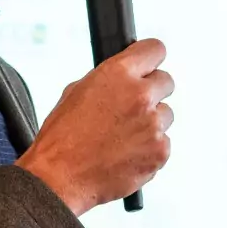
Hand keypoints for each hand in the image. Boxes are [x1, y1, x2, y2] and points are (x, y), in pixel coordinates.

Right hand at [15, 39, 174, 214]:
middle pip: (167, 82)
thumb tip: (126, 77)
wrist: (59, 178)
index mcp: (118, 74)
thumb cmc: (62, 138)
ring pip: (166, 115)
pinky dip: (149, 149)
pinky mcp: (160, 151)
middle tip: (133, 108)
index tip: (149, 65)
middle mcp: (140, 96)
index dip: (151, 59)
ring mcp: (153, 125)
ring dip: (151, 123)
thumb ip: (109, 80)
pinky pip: (163, 143)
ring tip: (122, 137)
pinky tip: (126, 154)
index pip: (155, 50)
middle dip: (153, 92)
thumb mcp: (76, 92)